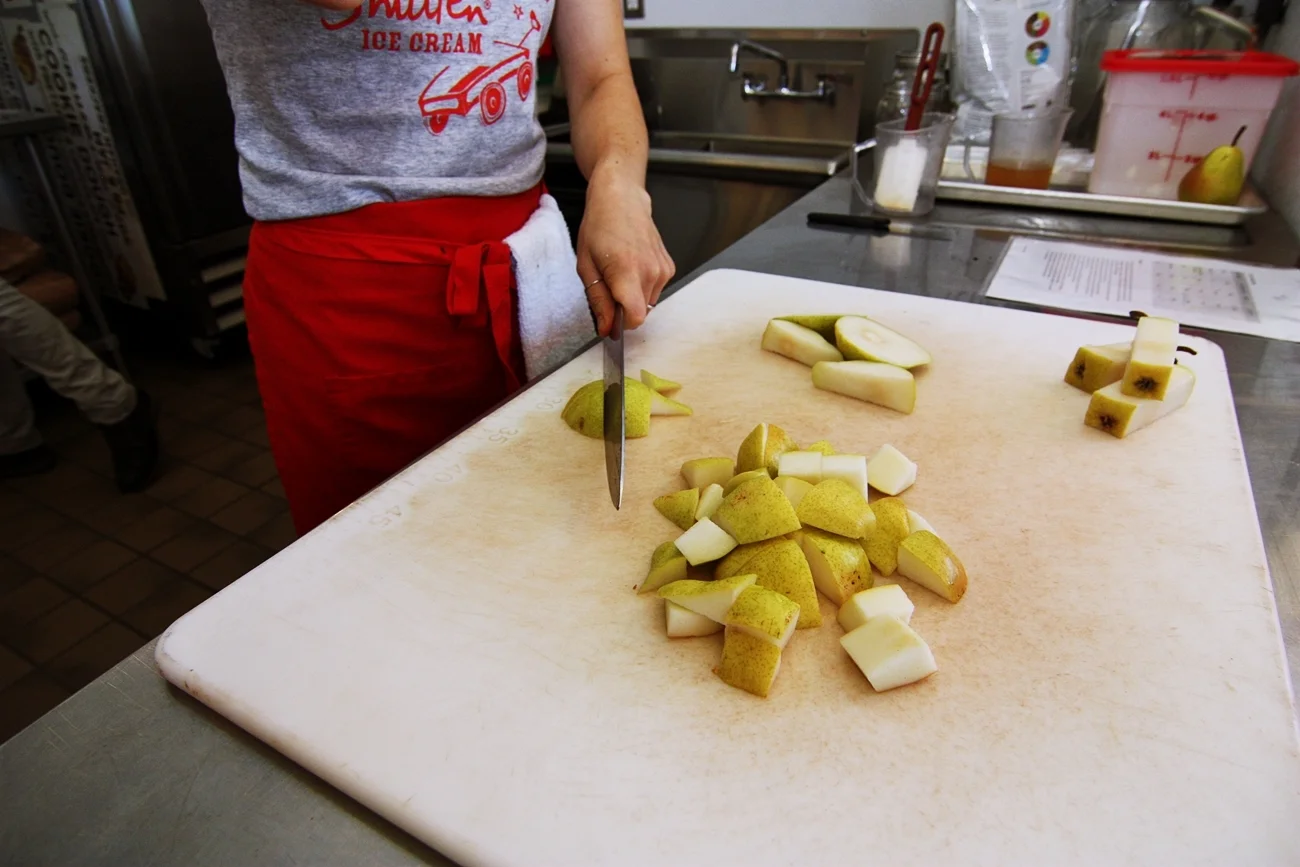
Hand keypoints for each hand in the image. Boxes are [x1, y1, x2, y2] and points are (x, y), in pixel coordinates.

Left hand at [575, 168, 674, 336]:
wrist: (621, 198)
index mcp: (627, 271)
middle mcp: (651, 272)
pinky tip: (632, 265)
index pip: (634, 318)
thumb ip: (598, 301)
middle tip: (608, 283)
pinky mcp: (669, 267)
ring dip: (632, 297)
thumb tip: (606, 329)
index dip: (619, 324)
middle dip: (622, 308)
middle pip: (639, 313)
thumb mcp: (586, 266)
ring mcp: (663, 270)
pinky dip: (641, 286)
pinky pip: (654, 291)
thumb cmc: (599, 226)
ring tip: (619, 271)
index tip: (608, 316)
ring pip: (647, 304)